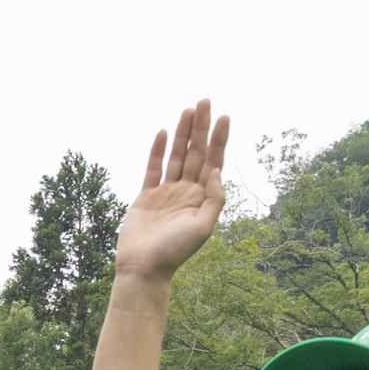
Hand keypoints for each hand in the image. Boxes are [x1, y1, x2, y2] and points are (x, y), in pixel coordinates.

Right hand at [113, 99, 232, 284]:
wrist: (144, 268)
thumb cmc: (175, 252)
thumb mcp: (203, 227)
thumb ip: (214, 199)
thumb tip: (216, 170)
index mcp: (202, 198)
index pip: (213, 161)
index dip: (219, 139)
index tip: (223, 117)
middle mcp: (186, 191)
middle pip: (196, 152)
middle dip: (201, 127)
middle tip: (205, 101)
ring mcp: (166, 192)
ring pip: (177, 156)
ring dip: (182, 133)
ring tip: (188, 110)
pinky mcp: (146, 196)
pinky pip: (153, 169)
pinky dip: (158, 151)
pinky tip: (163, 133)